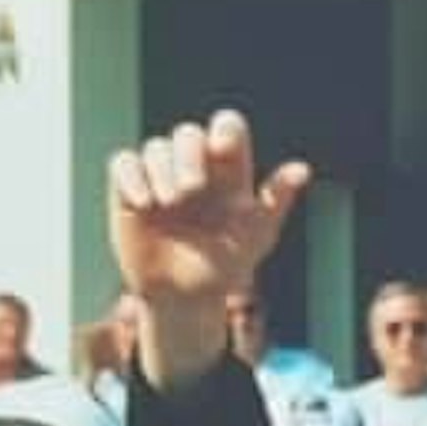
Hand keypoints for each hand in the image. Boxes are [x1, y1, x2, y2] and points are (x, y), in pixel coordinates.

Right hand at [108, 110, 309, 311]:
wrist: (185, 297)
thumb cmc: (227, 266)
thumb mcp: (257, 235)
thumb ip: (277, 199)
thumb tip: (303, 169)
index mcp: (228, 170)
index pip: (227, 128)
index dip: (224, 129)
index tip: (222, 149)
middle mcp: (194, 166)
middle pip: (188, 133)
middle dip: (189, 154)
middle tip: (192, 188)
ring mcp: (160, 176)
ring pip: (156, 147)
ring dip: (162, 168)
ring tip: (168, 202)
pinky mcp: (129, 190)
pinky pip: (123, 164)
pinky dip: (131, 176)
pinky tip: (143, 202)